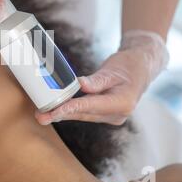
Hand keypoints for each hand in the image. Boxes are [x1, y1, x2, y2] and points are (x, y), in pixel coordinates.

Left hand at [35, 30, 169, 125]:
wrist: (141, 67)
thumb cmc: (129, 65)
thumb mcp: (113, 69)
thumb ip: (97, 80)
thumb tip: (80, 85)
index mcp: (123, 103)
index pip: (91, 106)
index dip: (71, 108)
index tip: (54, 111)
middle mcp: (117, 114)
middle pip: (84, 114)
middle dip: (60, 115)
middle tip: (40, 116)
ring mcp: (111, 116)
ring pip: (82, 114)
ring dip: (62, 114)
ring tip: (42, 115)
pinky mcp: (104, 113)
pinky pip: (84, 112)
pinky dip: (70, 110)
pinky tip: (54, 111)